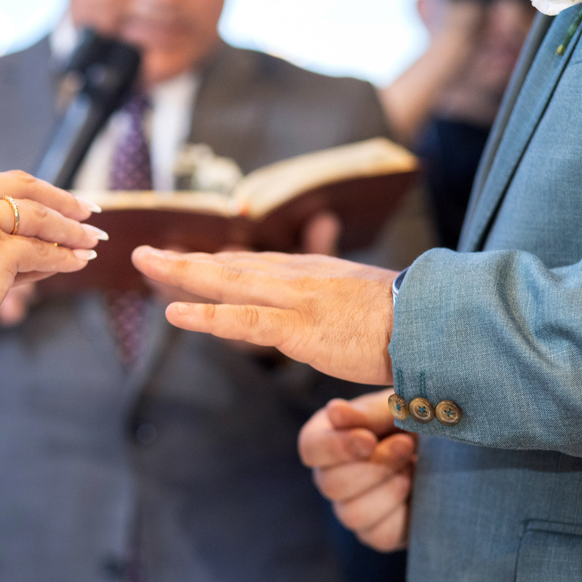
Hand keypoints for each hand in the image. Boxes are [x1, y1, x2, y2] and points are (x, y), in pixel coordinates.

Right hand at [0, 172, 102, 392]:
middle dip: (62, 200)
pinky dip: (64, 257)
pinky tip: (79, 262)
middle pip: (23, 188)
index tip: (60, 202)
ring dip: (71, 230)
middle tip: (89, 212)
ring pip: (38, 217)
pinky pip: (41, 250)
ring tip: (93, 241)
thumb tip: (43, 250)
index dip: (36, 193)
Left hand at [130, 246, 396, 384]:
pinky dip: (207, 316)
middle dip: (184, 260)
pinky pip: (243, 321)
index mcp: (313, 274)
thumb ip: (336, 305)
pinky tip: (176, 313)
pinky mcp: (300, 329)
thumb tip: (325, 317)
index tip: (186, 259)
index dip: (216, 262)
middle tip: (144, 253)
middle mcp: (298, 278)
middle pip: (230, 266)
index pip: (254, 264)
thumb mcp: (364, 305)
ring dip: (182, 273)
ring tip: (144, 264)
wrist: (437, 326)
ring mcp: (296, 301)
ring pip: (227, 283)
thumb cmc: (410, 323)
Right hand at [299, 388, 415, 551]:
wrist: (449, 446)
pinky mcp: (375, 533)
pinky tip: (415, 491)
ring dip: (387, 491)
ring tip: (412, 469)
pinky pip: (378, 535)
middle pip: (330, 485)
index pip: (311, 449)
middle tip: (406, 445)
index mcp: (325, 437)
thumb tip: (334, 411)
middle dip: (374, 467)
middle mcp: (329, 476)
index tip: (369, 439)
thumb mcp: (394, 407)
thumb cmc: (414, 417)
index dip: (336, 447)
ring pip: (351, 514)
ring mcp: (349, 508)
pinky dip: (401, 513)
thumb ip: (366, 413)